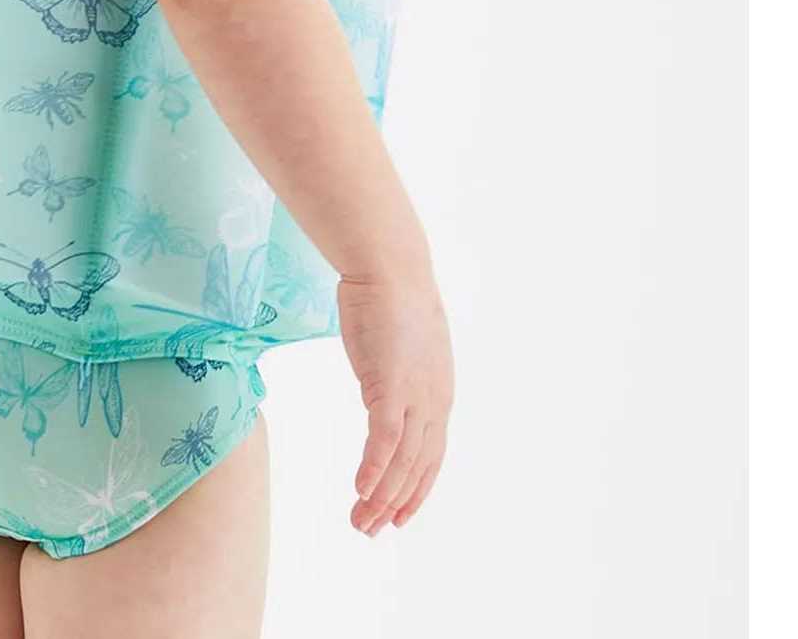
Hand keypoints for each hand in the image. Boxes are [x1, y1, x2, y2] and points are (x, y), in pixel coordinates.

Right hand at [337, 270, 454, 535]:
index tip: (396, 515)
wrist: (389, 268)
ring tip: (360, 520)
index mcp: (438, 394)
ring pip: (401, 462)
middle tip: (368, 529)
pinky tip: (360, 489)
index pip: (431, 457)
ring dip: (380, 496)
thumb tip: (382, 386)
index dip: (415, 490)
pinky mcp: (390, 386)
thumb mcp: (400, 346)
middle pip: (418, 468)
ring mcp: (414, 396)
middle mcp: (433, 402)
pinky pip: (384, 440)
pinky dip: (374, 469)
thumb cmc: (390, 298)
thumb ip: (396, 374)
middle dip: (394, 503)